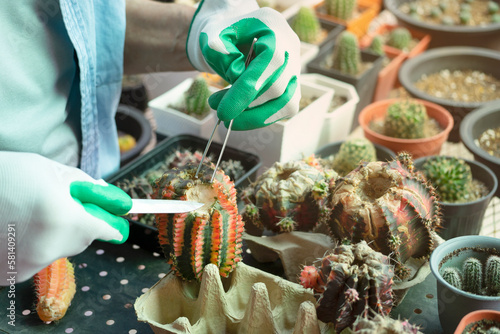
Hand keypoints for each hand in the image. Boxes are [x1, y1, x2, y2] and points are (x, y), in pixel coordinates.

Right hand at [0, 152, 131, 283]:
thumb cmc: (5, 175)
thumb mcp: (51, 170)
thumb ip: (86, 187)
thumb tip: (114, 201)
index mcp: (63, 219)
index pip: (105, 230)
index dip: (112, 224)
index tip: (118, 223)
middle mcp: (48, 247)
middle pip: (83, 241)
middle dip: (81, 224)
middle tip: (62, 206)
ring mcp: (26, 265)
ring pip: (59, 250)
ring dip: (56, 234)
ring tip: (30, 215)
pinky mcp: (9, 275)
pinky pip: (36, 259)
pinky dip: (33, 246)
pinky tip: (15, 229)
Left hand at [186, 0, 300, 130]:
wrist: (237, 35)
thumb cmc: (225, 35)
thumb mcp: (214, 36)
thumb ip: (222, 53)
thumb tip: (236, 78)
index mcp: (275, 30)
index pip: (269, 63)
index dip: (246, 91)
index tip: (223, 112)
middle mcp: (291, 50)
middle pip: (278, 88)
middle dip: (246, 106)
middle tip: (217, 110)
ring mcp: (295, 70)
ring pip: (286, 104)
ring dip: (254, 117)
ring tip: (227, 115)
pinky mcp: (292, 88)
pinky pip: (283, 109)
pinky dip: (260, 117)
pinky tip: (240, 114)